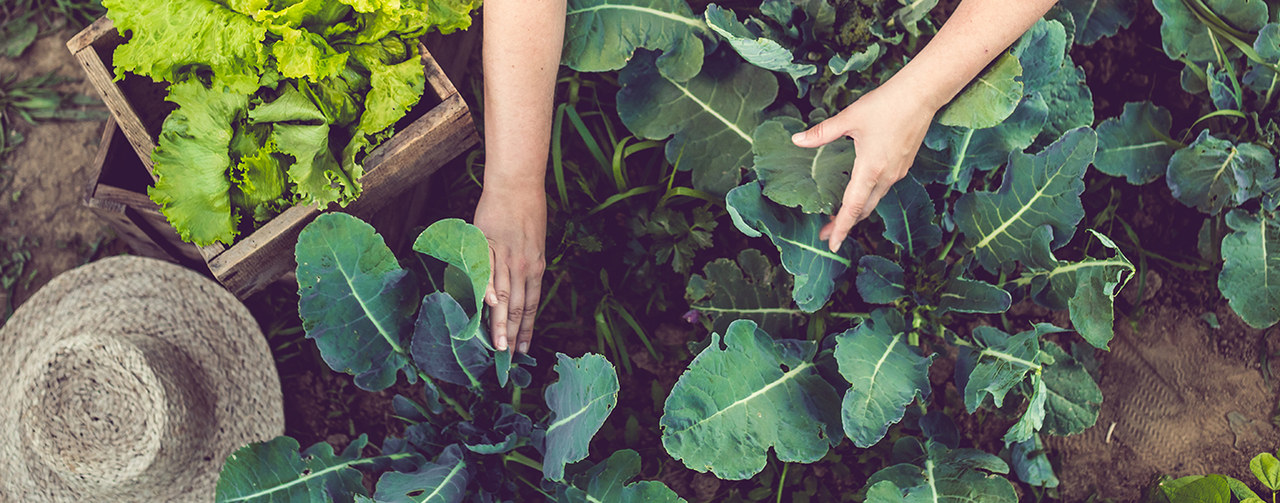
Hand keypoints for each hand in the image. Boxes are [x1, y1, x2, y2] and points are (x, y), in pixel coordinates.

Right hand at [473, 182, 546, 353]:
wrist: (516, 184)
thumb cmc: (526, 211)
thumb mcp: (535, 242)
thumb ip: (527, 267)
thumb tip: (520, 290)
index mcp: (536, 266)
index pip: (532, 305)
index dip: (528, 328)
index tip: (523, 349)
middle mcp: (523, 265)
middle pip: (518, 306)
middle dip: (513, 334)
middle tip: (508, 358)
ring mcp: (506, 255)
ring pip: (503, 295)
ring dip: (500, 322)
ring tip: (497, 345)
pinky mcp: (488, 244)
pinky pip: (485, 271)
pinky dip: (486, 289)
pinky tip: (486, 307)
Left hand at [791, 80, 938, 252]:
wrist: (922, 95)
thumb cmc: (886, 104)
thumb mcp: (849, 118)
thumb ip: (822, 133)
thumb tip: (796, 141)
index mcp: (870, 169)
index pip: (852, 207)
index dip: (841, 228)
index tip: (831, 244)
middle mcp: (886, 176)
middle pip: (864, 209)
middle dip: (845, 224)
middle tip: (826, 233)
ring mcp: (897, 172)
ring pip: (875, 199)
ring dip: (857, 211)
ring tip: (840, 216)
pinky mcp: (903, 165)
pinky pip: (883, 188)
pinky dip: (869, 197)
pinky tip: (860, 191)